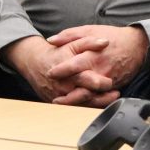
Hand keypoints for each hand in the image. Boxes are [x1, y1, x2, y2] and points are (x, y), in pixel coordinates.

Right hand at [1, 35, 117, 106]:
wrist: (35, 63)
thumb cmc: (56, 53)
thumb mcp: (72, 44)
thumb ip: (89, 42)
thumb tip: (105, 42)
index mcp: (69, 72)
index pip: (86, 79)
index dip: (100, 83)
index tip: (111, 82)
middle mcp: (64, 86)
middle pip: (85, 96)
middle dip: (101, 97)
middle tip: (115, 93)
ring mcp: (61, 96)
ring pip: (81, 104)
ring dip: (97, 103)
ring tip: (111, 98)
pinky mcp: (58, 102)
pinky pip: (74, 108)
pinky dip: (87, 107)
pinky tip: (99, 103)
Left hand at [46, 25, 149, 103]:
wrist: (137, 45)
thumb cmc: (112, 36)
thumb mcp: (90, 30)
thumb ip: (69, 35)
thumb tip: (51, 40)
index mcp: (93, 55)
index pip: (74, 65)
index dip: (61, 70)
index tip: (49, 74)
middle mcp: (100, 70)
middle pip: (82, 86)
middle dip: (68, 95)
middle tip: (54, 98)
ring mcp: (108, 80)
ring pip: (91, 95)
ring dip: (77, 101)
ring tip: (63, 103)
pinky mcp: (114, 86)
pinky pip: (100, 97)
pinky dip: (89, 101)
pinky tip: (78, 103)